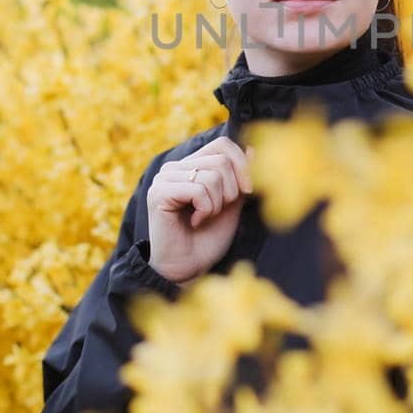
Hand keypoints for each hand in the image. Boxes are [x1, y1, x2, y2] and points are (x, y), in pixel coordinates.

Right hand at [146, 138, 253, 284]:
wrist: (187, 268)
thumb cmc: (207, 238)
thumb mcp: (231, 204)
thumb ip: (240, 178)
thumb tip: (253, 150)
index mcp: (191, 165)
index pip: (222, 145)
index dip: (242, 165)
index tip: (248, 191)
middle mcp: (175, 167)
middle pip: (221, 159)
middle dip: (231, 190)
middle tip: (218, 211)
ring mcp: (164, 178)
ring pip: (212, 176)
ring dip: (217, 204)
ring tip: (204, 218)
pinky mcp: (159, 193)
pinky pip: (198, 190)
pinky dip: (206, 209)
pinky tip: (194, 222)